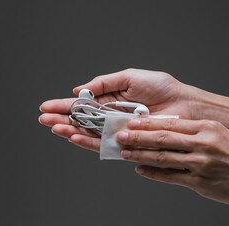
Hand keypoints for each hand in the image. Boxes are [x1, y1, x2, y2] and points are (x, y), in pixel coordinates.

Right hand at [39, 68, 199, 151]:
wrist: (184, 104)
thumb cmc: (162, 88)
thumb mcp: (129, 77)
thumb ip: (104, 83)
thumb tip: (78, 89)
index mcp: (111, 100)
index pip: (82, 105)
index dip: (63, 106)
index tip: (45, 106)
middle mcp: (111, 117)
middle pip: (82, 121)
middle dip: (61, 120)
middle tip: (44, 119)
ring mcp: (118, 130)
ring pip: (89, 134)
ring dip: (70, 131)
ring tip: (55, 127)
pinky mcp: (127, 143)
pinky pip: (104, 144)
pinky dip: (88, 142)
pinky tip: (74, 137)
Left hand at [116, 118, 228, 207]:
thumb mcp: (220, 134)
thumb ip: (197, 132)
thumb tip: (170, 132)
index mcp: (207, 128)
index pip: (171, 123)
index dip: (148, 123)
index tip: (132, 122)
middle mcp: (203, 143)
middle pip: (163, 138)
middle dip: (138, 137)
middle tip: (120, 135)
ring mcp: (201, 163)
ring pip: (163, 157)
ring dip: (141, 155)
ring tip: (125, 152)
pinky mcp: (200, 182)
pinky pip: (171, 176)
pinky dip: (154, 173)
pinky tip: (141, 170)